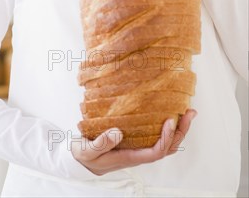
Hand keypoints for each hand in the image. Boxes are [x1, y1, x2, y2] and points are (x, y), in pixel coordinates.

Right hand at [72, 109, 196, 175]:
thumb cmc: (86, 156)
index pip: (157, 151)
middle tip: (189, 112)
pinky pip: (156, 136)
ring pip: (165, 142)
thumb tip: (117, 132)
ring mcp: (139, 147)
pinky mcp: (136, 140)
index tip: (169, 121)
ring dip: (178, 129)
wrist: (82, 161)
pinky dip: (167, 126)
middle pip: (168, 147)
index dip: (166, 137)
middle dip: (181, 131)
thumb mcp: (89, 150)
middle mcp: (139, 153)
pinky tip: (167, 112)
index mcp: (131, 157)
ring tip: (186, 111)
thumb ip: (101, 143)